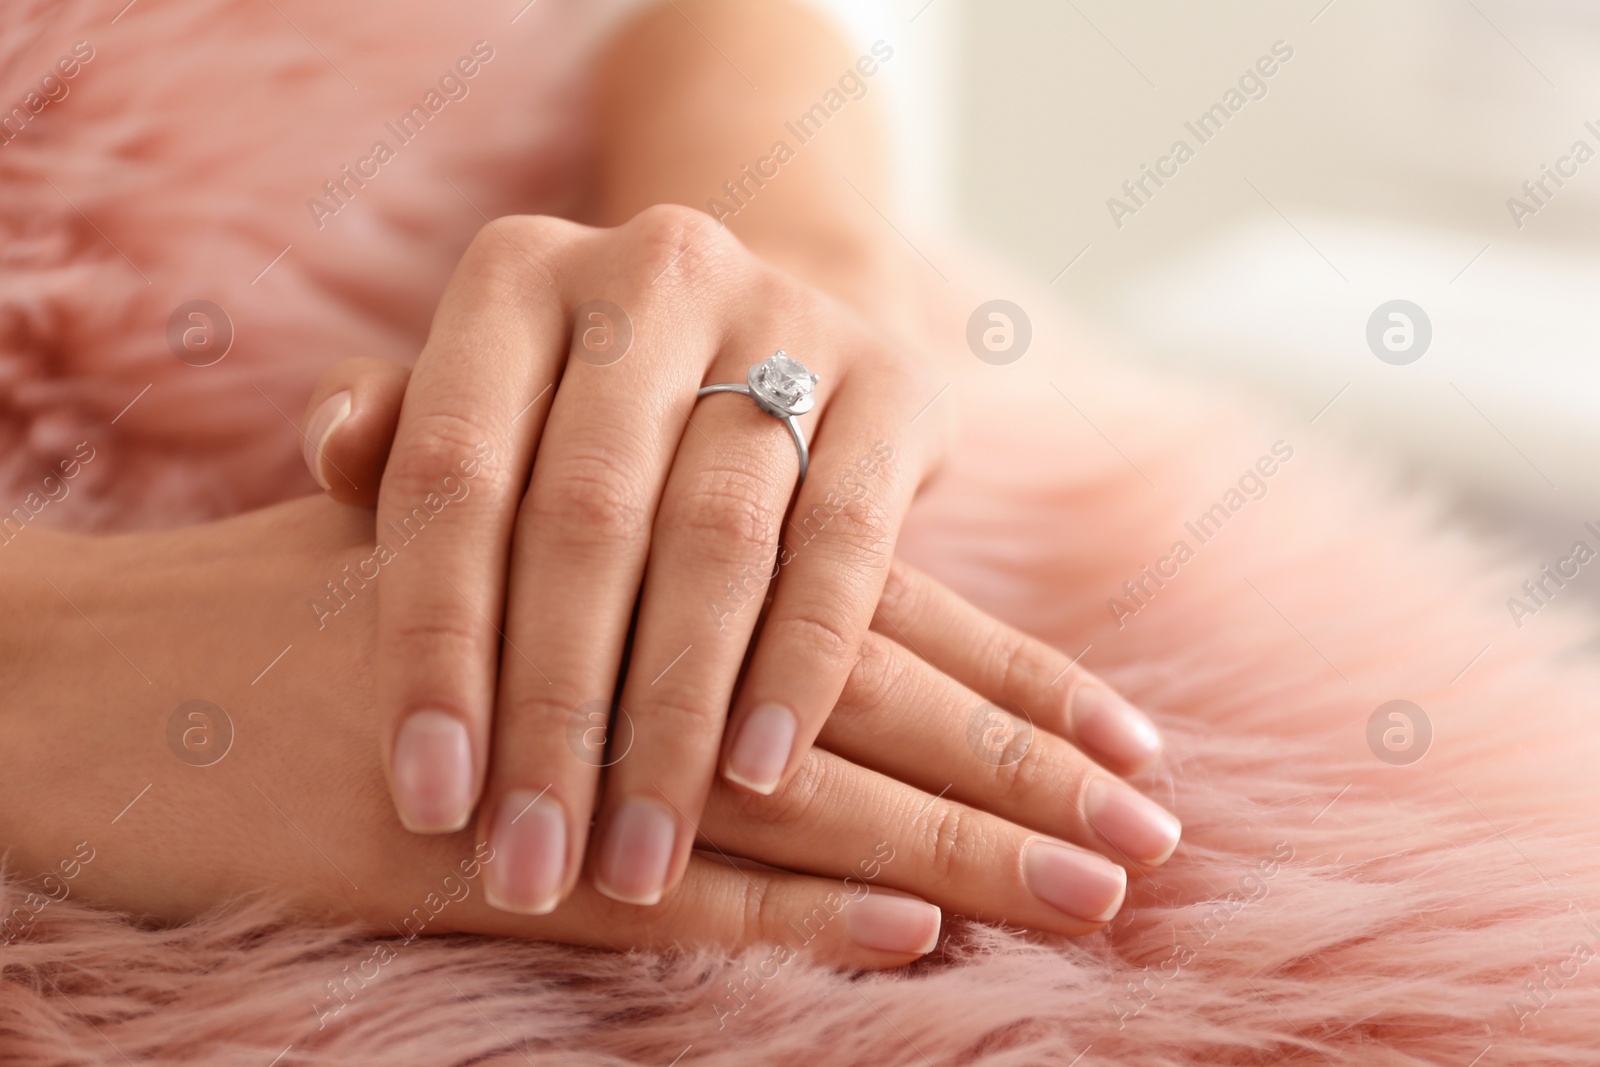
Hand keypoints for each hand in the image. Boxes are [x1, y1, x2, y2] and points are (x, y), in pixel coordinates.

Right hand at [0, 497, 1174, 969]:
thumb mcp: (510, 568)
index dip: (1012, 679)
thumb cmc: (314, 616)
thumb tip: (787, 654)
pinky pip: (672, 889)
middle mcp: (627, 640)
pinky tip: (908, 936)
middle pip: (871, 705)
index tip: (1133, 745)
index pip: (875, 616)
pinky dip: (796, 912)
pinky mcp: (493, 847)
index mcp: (648, 562)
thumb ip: (636, 598)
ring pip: (803, 798)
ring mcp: (566, 745)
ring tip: (1090, 895)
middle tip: (1157, 838)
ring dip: (958, 851)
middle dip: (1023, 773)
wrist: (120, 678)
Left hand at [300, 205, 959, 914]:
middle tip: (533, 865)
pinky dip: (798, 668)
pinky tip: (757, 774)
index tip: (430, 800)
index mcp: (516, 274)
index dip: (433, 644)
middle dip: (552, 716)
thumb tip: (330, 455)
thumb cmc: (592, 411)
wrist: (778, 337)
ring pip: (715, 542)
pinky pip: (844, 546)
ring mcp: (784, 318)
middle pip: (583, 517)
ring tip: (636, 861)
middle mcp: (649, 274)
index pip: (451, 470)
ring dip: (670, 721)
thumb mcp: (488, 404)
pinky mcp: (893, 387)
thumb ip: (400, 437)